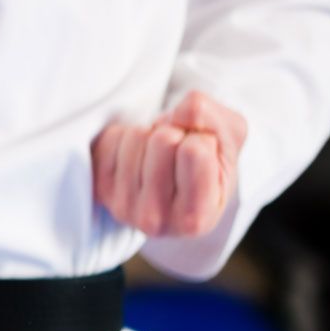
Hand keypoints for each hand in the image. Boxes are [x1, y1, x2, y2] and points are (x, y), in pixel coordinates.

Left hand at [92, 91, 247, 237]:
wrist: (174, 183)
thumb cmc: (209, 164)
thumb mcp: (230, 141)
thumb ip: (214, 119)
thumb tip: (181, 111)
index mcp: (196, 217)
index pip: (194, 151)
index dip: (202, 139)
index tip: (203, 154)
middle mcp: (156, 219)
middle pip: (162, 140)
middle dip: (175, 134)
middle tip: (178, 153)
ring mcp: (123, 205)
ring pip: (135, 136)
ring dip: (150, 134)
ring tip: (159, 155)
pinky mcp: (100, 188)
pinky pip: (112, 137)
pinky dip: (128, 136)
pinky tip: (139, 156)